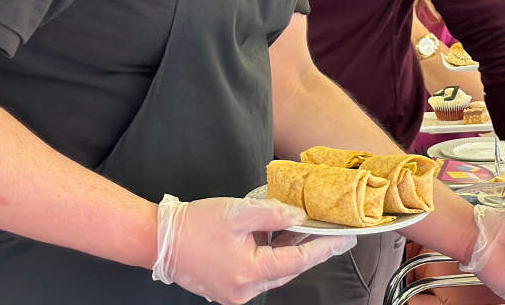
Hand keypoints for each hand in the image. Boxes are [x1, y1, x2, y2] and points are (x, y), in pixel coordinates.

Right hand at [152, 195, 356, 303]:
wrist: (158, 239)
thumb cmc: (194, 225)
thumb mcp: (238, 212)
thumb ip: (274, 214)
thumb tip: (300, 217)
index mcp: (250, 272)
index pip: (299, 260)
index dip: (325, 247)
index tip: (346, 238)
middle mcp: (245, 290)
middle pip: (289, 267)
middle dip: (311, 248)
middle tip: (332, 231)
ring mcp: (237, 293)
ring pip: (275, 270)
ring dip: (291, 251)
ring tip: (309, 230)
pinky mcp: (229, 288)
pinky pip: (260, 272)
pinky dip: (272, 255)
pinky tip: (281, 237)